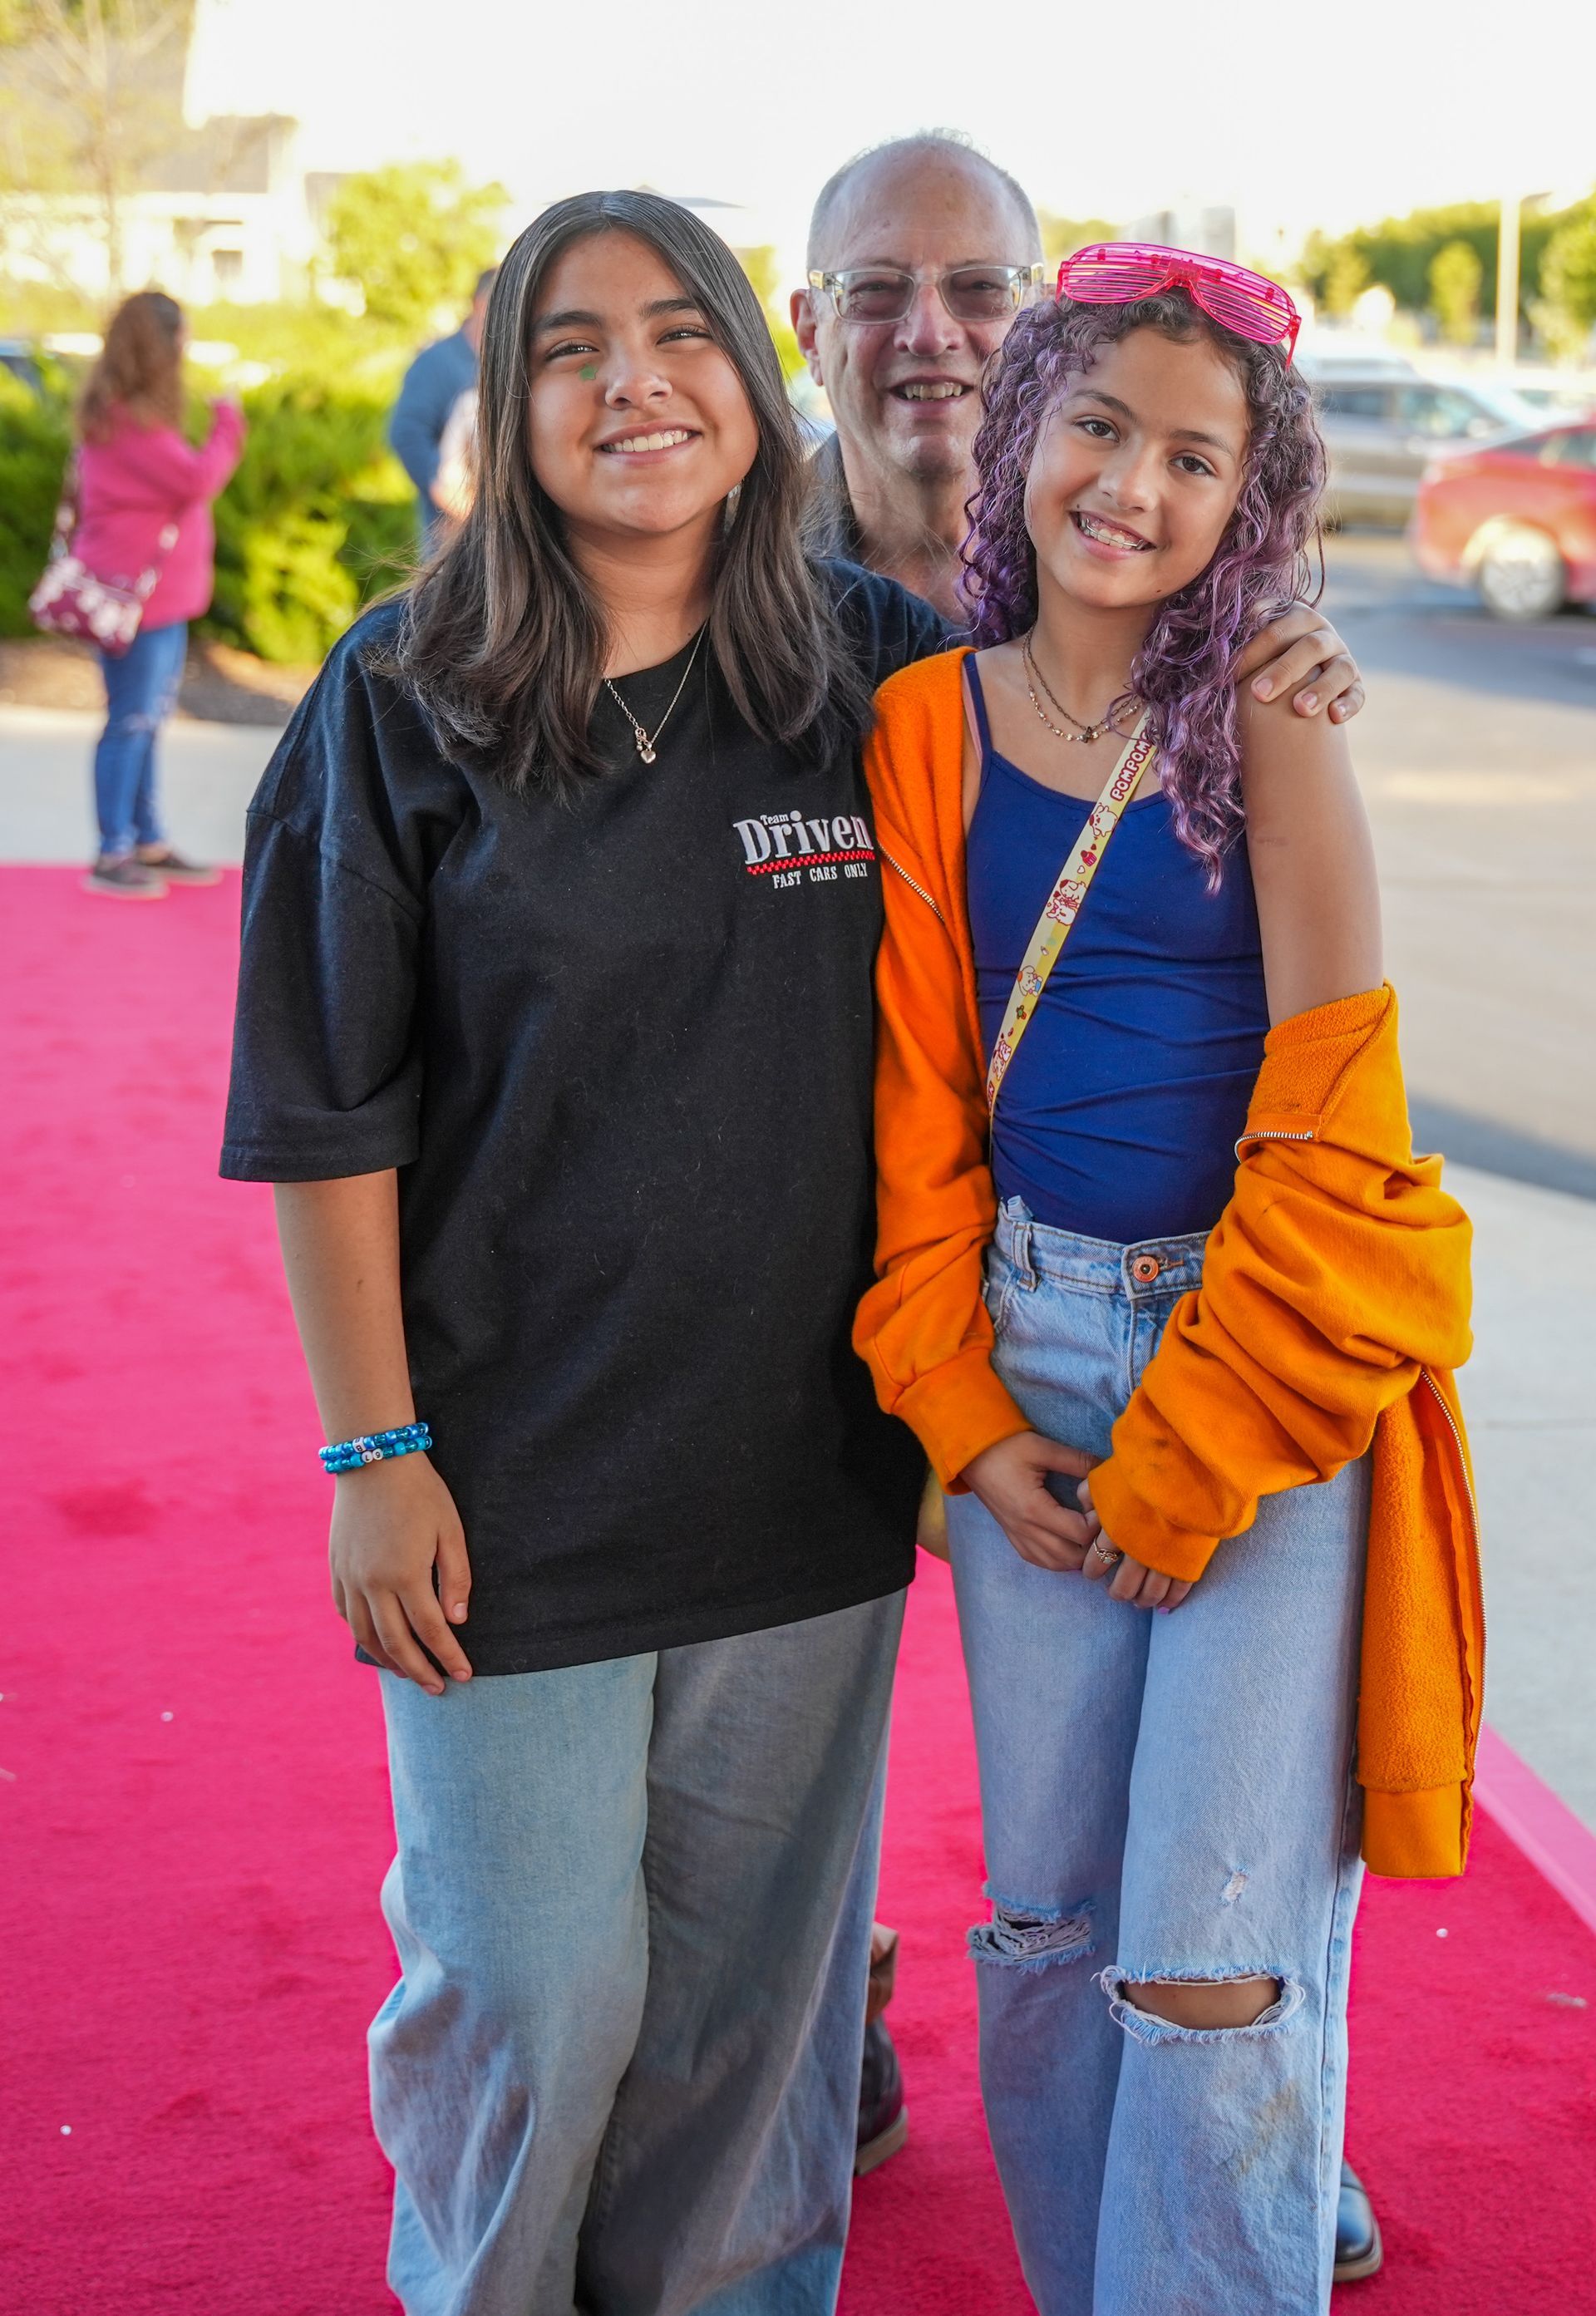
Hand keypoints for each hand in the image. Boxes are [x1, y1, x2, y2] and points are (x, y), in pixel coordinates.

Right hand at [329, 1452, 472, 1693]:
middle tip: (438, 1688)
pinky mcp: (336, 1569)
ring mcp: (350, 1578)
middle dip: (420, 1670)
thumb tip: (457, 1621)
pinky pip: (345, 1613)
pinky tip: (375, 1643)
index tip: (464, 1675)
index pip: (431, 1630)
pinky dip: (361, 1635)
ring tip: (409, 1673)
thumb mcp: (450, 1530)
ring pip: (366, 1635)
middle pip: (396, 1643)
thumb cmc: (421, 1492)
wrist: (373, 1461)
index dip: (449, 1656)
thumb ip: (455, 1578)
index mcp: (405, 1574)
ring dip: (388, 1660)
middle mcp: (373, 1583)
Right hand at [960, 1430, 1100, 1571]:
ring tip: (1086, 1533)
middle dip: (1091, 1545)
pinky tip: (1066, 1542)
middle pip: (1071, 1557)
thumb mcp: (1042, 1448)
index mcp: (1034, 1509)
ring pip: (1055, 1564)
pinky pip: (1039, 1560)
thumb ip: (1075, 1460)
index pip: (1079, 1533)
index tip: (1100, 1504)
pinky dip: (1057, 1558)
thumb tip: (1103, 1468)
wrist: (970, 1454)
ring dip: (1077, 1555)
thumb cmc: (1005, 1448)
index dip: (1097, 1523)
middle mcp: (1025, 1529)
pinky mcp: (1012, 1535)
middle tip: (1098, 1522)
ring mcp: (1017, 1536)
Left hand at [1076, 1474, 1193, 1610]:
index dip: (1092, 1569)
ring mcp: (1166, 1554)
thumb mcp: (1112, 1474)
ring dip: (1143, 1600)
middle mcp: (1140, 1545)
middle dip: (1118, 1592)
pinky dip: (1172, 1599)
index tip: (1091, 1573)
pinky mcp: (1190, 1557)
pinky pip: (1179, 1587)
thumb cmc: (1147, 1468)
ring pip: (1152, 1590)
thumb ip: (1093, 1492)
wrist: (1191, 1465)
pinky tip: (1165, 1606)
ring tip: (1138, 1602)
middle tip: (1115, 1593)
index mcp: (1117, 1525)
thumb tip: (1082, 1507)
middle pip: (1125, 1584)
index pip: (1097, 1558)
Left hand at [1237, 603, 1363, 724]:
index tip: (1232, 673)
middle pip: (1310, 647)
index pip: (1278, 627)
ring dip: (1321, 688)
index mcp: (1297, 618)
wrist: (1292, 686)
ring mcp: (1343, 659)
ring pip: (1340, 669)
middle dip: (1284, 670)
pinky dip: (1348, 704)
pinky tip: (1334, 718)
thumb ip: (1241, 640)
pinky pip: (1357, 694)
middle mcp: (1324, 635)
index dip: (1256, 649)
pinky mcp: (1355, 685)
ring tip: (1301, 709)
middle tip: (1260, 693)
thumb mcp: (1251, 650)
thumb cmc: (1261, 665)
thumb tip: (1223, 636)